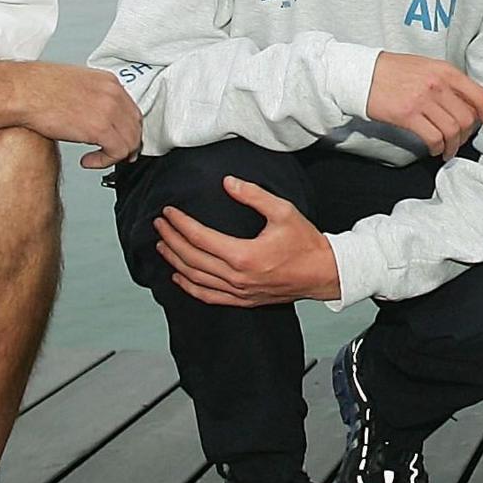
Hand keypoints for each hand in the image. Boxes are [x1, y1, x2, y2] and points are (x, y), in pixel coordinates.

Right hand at [0, 61, 141, 169]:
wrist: (22, 91)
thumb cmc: (36, 87)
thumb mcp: (75, 84)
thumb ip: (91, 97)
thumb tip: (93, 114)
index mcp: (108, 81)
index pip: (131, 109)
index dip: (129, 128)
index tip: (123, 140)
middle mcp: (113, 94)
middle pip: (135, 125)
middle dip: (129, 144)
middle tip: (116, 156)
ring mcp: (109, 110)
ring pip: (130, 141)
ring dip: (115, 155)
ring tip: (97, 159)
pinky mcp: (100, 128)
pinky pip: (118, 152)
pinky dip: (105, 161)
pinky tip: (89, 161)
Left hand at [153, 177, 338, 305]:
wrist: (322, 272)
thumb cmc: (305, 242)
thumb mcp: (283, 211)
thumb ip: (253, 195)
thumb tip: (227, 182)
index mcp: (244, 255)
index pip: (200, 237)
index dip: (180, 223)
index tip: (169, 212)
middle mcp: (237, 277)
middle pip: (191, 258)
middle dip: (171, 239)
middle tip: (159, 224)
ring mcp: (238, 292)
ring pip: (195, 278)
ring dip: (174, 261)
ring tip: (162, 245)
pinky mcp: (243, 300)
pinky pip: (208, 296)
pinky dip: (189, 287)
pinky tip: (178, 277)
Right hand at [367, 51, 482, 160]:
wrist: (363, 73)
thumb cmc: (395, 71)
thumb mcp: (428, 67)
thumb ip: (450, 84)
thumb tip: (469, 108)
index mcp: (447, 71)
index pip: (482, 97)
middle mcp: (439, 84)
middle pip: (468, 119)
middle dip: (467, 136)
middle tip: (459, 142)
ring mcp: (423, 99)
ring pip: (453, 131)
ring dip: (453, 146)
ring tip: (447, 150)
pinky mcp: (407, 115)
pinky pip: (433, 138)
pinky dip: (438, 148)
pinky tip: (434, 149)